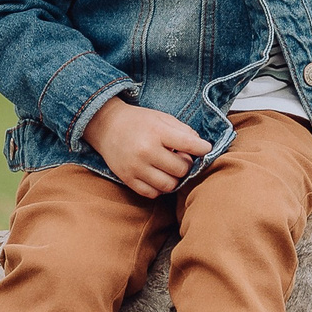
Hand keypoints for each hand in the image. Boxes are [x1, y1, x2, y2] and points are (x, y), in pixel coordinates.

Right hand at [85, 98, 209, 197]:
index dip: (203, 149)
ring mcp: (135, 167)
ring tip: (169, 168)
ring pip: (169, 185)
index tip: (205, 149)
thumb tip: (201, 147)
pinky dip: (159, 187)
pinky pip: (152, 194)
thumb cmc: (139, 121)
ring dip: (174, 178)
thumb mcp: (162, 118)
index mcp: (157, 132)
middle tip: (180, 157)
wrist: (106, 126)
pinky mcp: (127, 179)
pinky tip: (158, 175)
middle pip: (181, 169)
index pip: (189, 145)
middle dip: (186, 164)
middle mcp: (146, 151)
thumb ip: (184, 131)